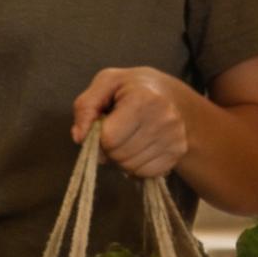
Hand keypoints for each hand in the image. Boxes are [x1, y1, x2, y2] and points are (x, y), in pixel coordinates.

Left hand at [72, 68, 190, 176]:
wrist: (171, 95)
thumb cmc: (132, 88)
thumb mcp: (106, 83)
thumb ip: (85, 107)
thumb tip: (79, 137)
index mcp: (143, 99)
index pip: (109, 139)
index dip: (99, 136)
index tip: (104, 124)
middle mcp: (164, 119)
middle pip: (119, 155)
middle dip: (109, 149)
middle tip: (115, 133)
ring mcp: (174, 137)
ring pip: (130, 167)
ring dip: (121, 158)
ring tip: (127, 138)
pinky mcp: (178, 152)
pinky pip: (145, 173)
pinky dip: (135, 165)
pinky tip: (139, 147)